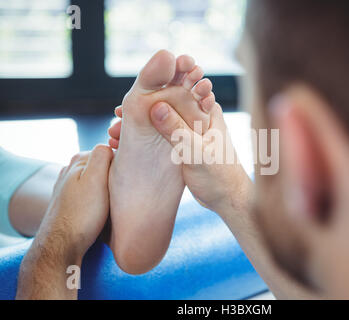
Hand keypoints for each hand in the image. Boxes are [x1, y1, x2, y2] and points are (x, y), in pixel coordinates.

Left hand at [37, 145, 112, 257]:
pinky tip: (100, 212)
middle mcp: (71, 170)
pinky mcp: (69, 203)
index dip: (121, 166)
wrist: (61, 246)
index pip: (110, 152)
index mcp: (79, 160)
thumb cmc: (82, 215)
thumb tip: (110, 146)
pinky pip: (91, 195)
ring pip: (98, 182)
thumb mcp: (96, 180)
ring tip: (111, 205)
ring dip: (107, 190)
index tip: (126, 181)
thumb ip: (103, 156)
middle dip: (114, 177)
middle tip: (120, 195)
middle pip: (104, 167)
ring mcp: (68, 187)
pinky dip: (98, 201)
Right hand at [110, 103, 250, 216]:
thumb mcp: (196, 152)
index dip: (153, 92)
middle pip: (164, 104)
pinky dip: (144, 138)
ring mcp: (190, 130)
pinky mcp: (183, 144)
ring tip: (114, 134)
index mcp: (207, 111)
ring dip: (139, 125)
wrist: (228, 199)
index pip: (178, 91)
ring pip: (160, 121)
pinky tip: (125, 145)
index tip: (130, 102)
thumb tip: (155, 106)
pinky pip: (160, 136)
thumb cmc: (220, 177)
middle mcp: (198, 116)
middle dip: (140, 109)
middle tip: (117, 117)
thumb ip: (177, 130)